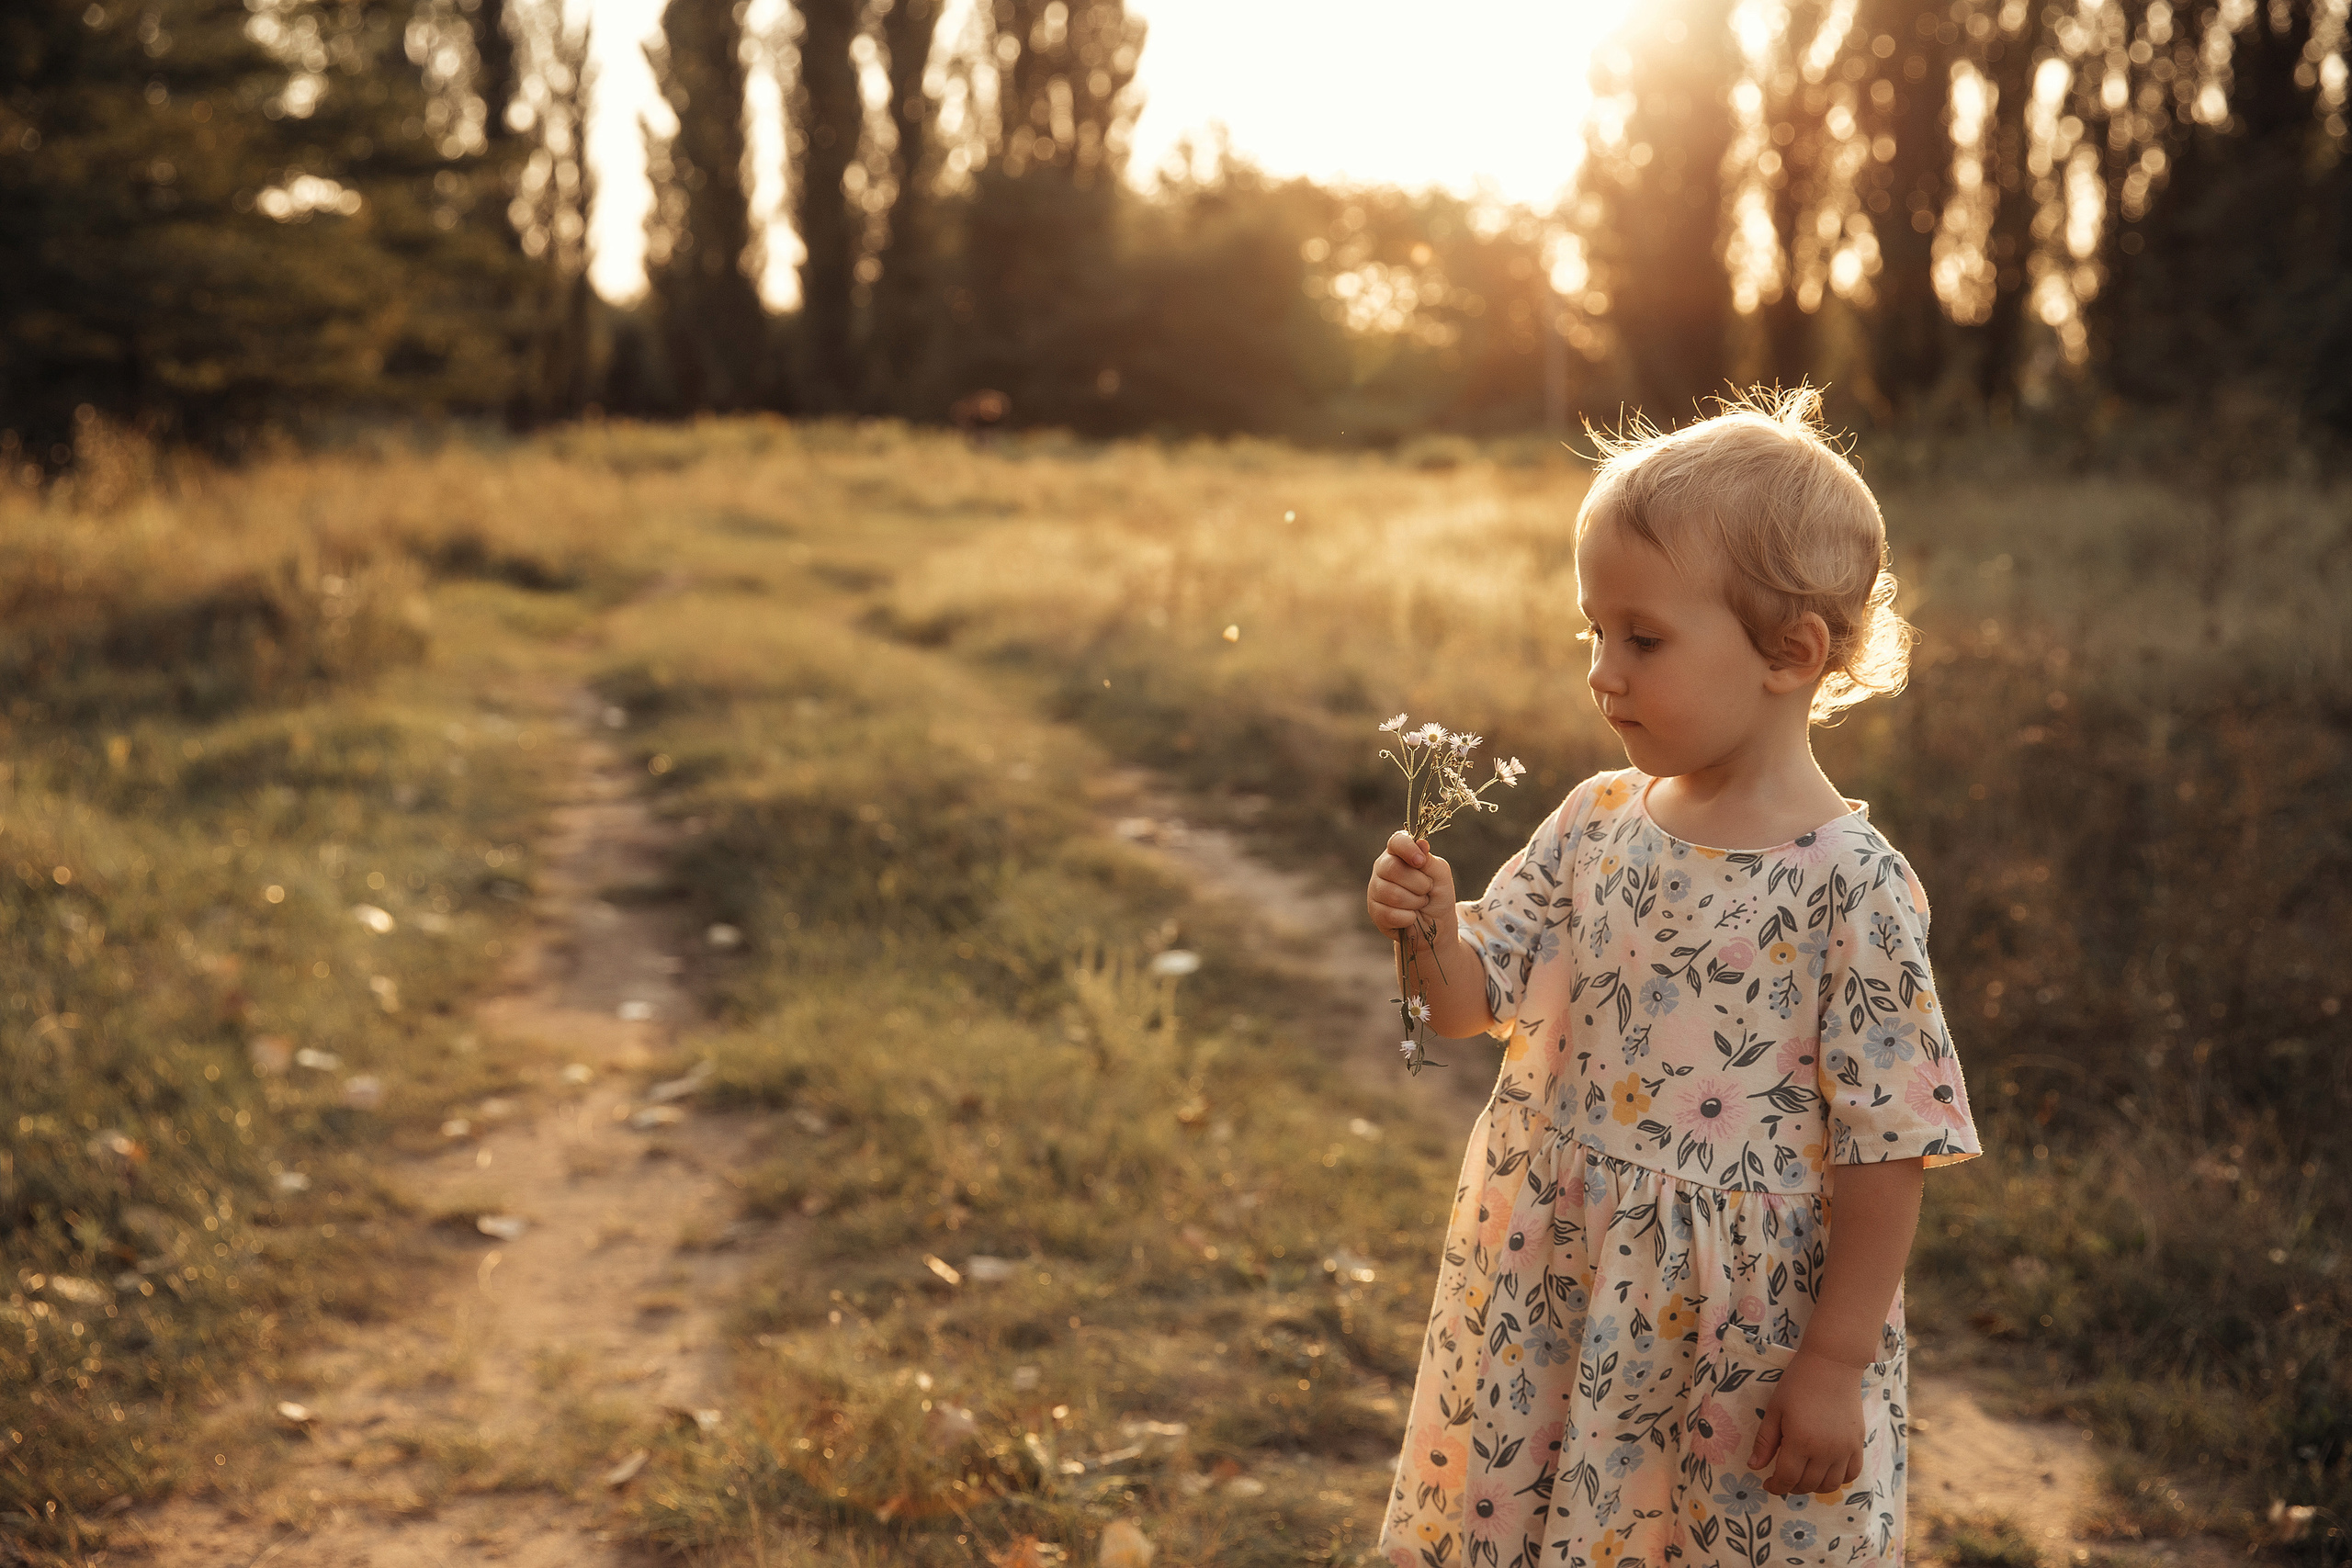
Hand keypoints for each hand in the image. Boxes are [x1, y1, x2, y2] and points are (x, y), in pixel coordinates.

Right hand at [1367, 831, 1457, 938]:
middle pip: (1392, 868)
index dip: (1408, 849)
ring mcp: (1376, 888)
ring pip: (1392, 893)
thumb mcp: (1441, 876)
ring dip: (1415, 902)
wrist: (1436, 925)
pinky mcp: (1374, 910)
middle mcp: (1383, 867)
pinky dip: (1407, 918)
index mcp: (1399, 853)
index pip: (1397, 841)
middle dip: (1418, 883)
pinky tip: (1410, 916)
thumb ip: (1429, 860)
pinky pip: (1389, 914)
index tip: (1420, 862)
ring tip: (1419, 903)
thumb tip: (1421, 843)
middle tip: (1426, 890)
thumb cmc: (1437, 896)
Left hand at [1748, 1350, 1865, 1497]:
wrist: (1832, 1366)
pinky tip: (1826, 1471)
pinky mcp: (1858, 1444)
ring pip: (1831, 1485)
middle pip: (1808, 1484)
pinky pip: (1852, 1473)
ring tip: (1803, 1477)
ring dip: (1814, 1486)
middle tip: (1783, 1478)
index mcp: (1800, 1442)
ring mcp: (1845, 1450)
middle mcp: (1825, 1451)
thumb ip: (1765, 1441)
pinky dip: (1838, 1479)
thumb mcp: (1775, 1409)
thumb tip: (1754, 1467)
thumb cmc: (1798, 1384)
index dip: (1776, 1486)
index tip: (1768, 1484)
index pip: (1787, 1478)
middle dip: (1792, 1486)